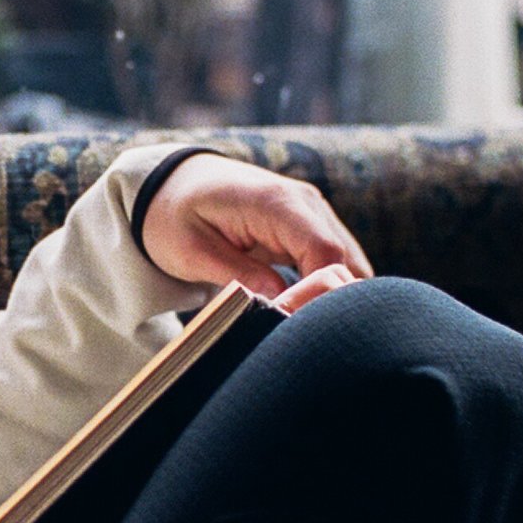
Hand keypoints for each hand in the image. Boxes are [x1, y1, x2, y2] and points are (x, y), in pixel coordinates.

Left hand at [139, 153, 373, 308]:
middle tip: (301, 337)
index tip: (293, 324)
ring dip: (330, 298)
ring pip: (348, 266)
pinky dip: (328, 290)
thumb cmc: (175, 217)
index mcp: (276, 203)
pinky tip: (304, 313)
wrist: (173, 185)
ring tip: (301, 328)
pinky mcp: (312, 228)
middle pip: (346, 262)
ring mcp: (313, 214)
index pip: (325, 253)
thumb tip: (281, 301)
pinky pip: (337, 263)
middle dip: (330, 302)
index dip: (319, 295)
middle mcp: (305, 203)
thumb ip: (237, 275)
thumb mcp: (191, 250)